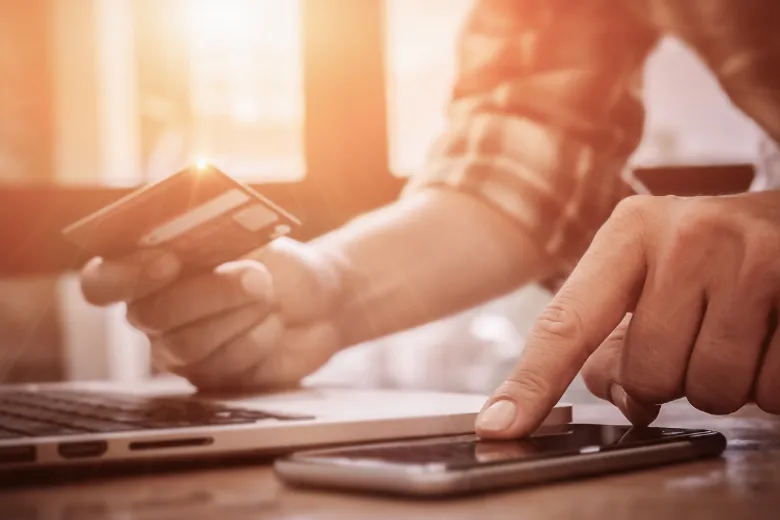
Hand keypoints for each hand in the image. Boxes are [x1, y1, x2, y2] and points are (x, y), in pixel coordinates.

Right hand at [79, 238, 344, 389]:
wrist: (321, 302)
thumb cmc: (280, 265)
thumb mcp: (253, 240)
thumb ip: (219, 239)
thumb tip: (196, 236)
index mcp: (151, 270)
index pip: (102, 282)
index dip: (125, 275)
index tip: (169, 261)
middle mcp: (155, 314)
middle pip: (152, 315)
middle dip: (209, 293)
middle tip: (256, 277)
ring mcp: (180, 351)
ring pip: (188, 345)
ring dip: (238, 316)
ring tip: (270, 298)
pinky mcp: (212, 379)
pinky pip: (222, 367)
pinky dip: (256, 340)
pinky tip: (274, 326)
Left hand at [476, 192, 779, 437]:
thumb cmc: (715, 255)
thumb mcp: (655, 272)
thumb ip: (619, 334)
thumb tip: (620, 397)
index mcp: (631, 231)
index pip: (568, 323)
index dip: (532, 383)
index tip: (499, 425)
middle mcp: (686, 236)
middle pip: (648, 375)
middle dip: (671, 377)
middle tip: (697, 337)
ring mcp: (751, 259)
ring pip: (710, 391)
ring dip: (722, 384)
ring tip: (737, 334)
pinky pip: (770, 392)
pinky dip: (769, 385)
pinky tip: (772, 339)